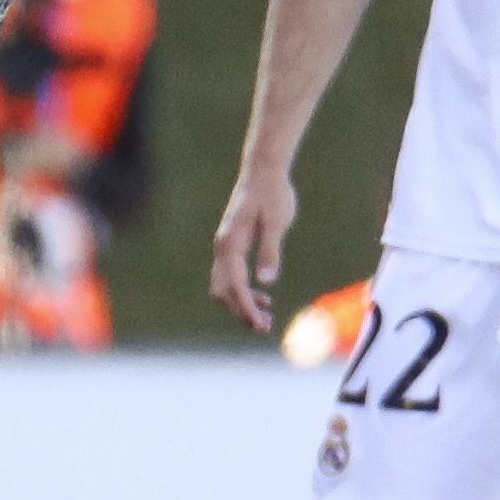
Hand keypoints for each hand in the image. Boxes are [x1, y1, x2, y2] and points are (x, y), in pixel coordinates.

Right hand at [209, 168, 296, 331]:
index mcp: (231, 243)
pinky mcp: (232, 245)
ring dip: (241, 305)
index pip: (235, 285)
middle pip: (223, 290)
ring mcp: (225, 247)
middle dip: (241, 311)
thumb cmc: (273, 194)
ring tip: (266, 320)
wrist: (263, 171)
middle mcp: (222, 247)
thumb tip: (266, 281)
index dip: (246, 308)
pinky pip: (231, 276)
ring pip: (225, 286)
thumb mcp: (276, 222)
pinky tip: (264, 299)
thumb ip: (270, 250)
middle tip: (264, 328)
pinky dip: (243, 292)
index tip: (260, 326)